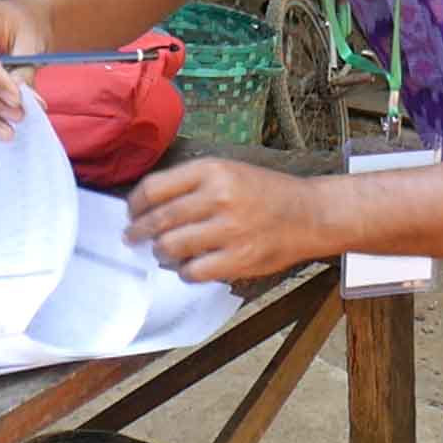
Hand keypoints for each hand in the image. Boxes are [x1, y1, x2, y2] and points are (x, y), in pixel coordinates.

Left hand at [124, 159, 329, 282]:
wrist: (310, 214)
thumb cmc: (266, 192)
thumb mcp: (229, 170)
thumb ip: (191, 184)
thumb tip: (149, 205)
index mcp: (212, 170)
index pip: (154, 188)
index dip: (136, 204)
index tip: (132, 212)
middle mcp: (219, 197)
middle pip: (159, 219)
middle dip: (139, 232)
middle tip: (132, 237)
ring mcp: (229, 230)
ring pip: (172, 247)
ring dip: (160, 252)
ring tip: (162, 252)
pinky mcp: (239, 259)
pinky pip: (194, 272)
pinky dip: (184, 272)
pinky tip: (188, 267)